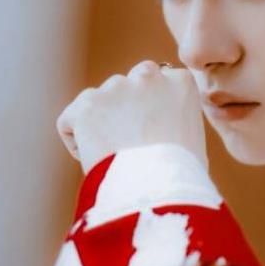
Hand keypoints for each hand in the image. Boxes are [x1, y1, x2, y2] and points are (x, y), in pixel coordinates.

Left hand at [56, 60, 207, 173]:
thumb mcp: (193, 138)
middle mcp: (149, 77)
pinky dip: (78, 141)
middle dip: (126, 105)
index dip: (154, 109)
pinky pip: (71, 121)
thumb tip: (162, 129)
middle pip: (129, 83)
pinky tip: (94, 161)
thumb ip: (176, 120)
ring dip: (101, 123)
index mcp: (180, 82)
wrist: (158, 189)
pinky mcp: (86, 105)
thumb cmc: (181, 175)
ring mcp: (116, 87)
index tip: (154, 133)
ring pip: (99, 101)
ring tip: (114, 157)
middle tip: (128, 141)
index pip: (162, 81)